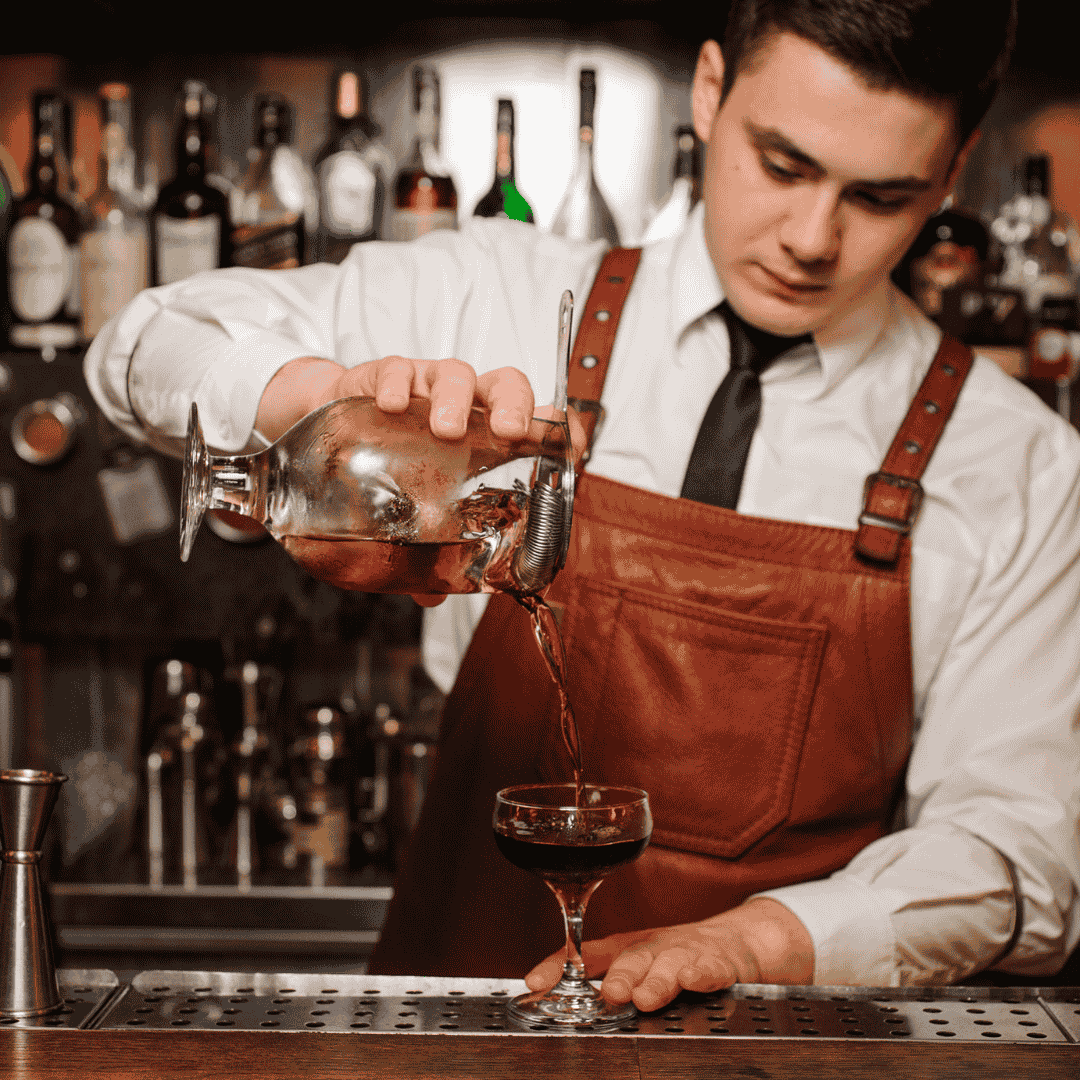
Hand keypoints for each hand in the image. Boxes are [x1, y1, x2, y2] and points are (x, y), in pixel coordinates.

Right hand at [254, 355, 584, 605]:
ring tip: (446, 427)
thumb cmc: (398, 468)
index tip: (570, 445)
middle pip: (507, 387)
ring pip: (456, 375)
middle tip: (506, 432)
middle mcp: (469, 406)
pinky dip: (397, 383)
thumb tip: (433, 597)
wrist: (339, 433)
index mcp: (490, 436)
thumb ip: (431, 552)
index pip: (540, 421)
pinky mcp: (387, 376)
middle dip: (513, 405)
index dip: (561, 429)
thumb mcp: (419, 511)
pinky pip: (398, 369)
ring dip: (457, 398)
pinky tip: (391, 405)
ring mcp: (430, 386)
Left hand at [523, 899, 813, 1012]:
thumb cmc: (679, 960)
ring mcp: (686, 952)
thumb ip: (605, 984)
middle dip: (617, 975)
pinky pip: (710, 968)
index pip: (585, 955)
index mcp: (627, 949)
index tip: (533, 982)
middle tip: (606, 993)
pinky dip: (702, 973)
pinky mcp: (719, 962)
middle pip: (631, 957)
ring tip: (643, 998)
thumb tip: (554, 1008)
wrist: (737, 944)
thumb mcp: (639, 968)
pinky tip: (695, 980)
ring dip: (656, 979)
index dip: (558, 965)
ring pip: (669, 963)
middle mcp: (653, 947)